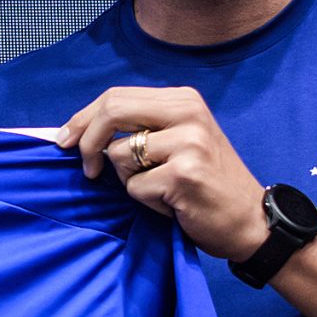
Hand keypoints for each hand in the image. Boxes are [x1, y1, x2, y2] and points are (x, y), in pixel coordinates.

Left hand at [56, 85, 269, 261]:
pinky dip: (146, 201)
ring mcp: (188, 142)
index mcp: (184, 100)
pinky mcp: (183, 174)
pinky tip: (173, 204)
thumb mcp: (179, 141)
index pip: (116, 96)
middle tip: (88, 170)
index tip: (65, 139)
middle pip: (112, 111)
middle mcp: (188, 113)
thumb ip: (141, 128)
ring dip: (129, 181)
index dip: (83, 119)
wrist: (251, 221)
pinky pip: (134, 187)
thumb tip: (80, 130)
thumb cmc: (207, 185)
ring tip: (161, 189)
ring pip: (119, 155)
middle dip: (87, 142)